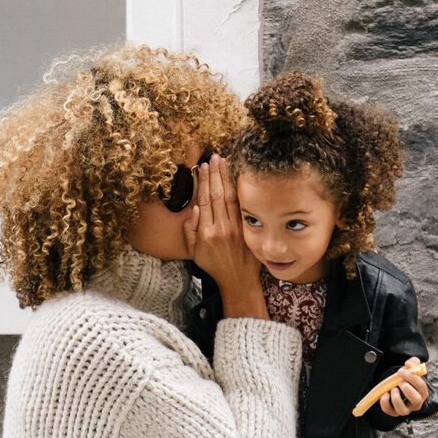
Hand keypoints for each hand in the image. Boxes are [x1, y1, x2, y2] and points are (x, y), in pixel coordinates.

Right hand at [182, 155, 264, 316]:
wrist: (237, 279)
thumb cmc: (213, 265)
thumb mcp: (194, 252)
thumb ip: (190, 230)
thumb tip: (195, 208)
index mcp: (205, 233)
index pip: (203, 200)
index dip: (202, 182)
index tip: (201, 167)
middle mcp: (221, 228)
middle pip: (216, 194)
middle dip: (215, 174)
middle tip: (214, 157)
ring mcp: (236, 227)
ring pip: (230, 196)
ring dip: (226, 177)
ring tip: (224, 161)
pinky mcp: (247, 228)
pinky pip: (242, 205)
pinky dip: (239, 189)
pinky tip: (237, 177)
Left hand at [377, 357, 429, 416]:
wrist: (399, 385)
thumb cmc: (407, 378)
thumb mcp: (412, 368)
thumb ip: (413, 363)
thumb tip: (409, 364)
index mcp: (422, 392)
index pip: (421, 386)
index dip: (412, 377)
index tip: (402, 371)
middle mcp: (416, 403)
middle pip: (416, 400)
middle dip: (407, 389)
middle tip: (400, 382)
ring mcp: (405, 409)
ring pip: (403, 410)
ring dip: (396, 398)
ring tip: (393, 389)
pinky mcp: (394, 412)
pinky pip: (390, 411)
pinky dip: (385, 403)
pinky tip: (385, 394)